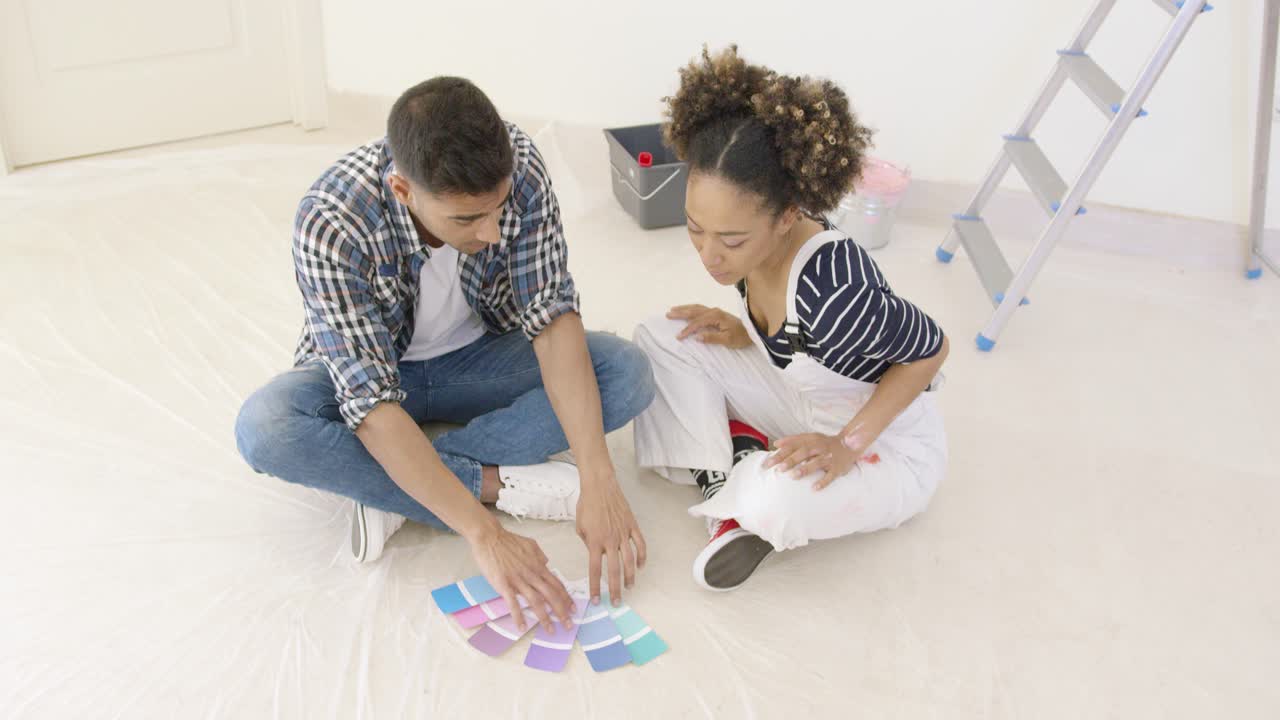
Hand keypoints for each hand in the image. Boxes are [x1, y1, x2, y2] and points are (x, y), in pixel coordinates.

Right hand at [469, 525, 574, 633]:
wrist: (489, 537)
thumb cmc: (508, 540)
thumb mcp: (530, 544)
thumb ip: (539, 555)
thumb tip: (546, 563)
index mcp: (538, 566)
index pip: (557, 584)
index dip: (566, 598)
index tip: (573, 609)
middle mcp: (532, 574)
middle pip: (551, 595)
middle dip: (562, 611)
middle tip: (568, 625)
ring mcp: (518, 580)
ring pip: (536, 601)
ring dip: (545, 617)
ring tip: (550, 630)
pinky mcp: (504, 584)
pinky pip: (513, 603)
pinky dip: (518, 616)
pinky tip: (522, 627)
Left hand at [576, 473, 646, 605]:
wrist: (600, 486)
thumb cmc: (587, 504)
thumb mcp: (579, 526)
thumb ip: (587, 543)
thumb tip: (595, 553)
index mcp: (595, 542)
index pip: (595, 570)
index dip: (595, 587)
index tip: (596, 599)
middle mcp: (610, 540)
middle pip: (615, 571)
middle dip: (615, 589)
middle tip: (616, 601)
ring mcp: (623, 533)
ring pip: (630, 561)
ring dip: (630, 577)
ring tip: (629, 587)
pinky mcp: (632, 526)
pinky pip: (640, 545)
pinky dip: (642, 557)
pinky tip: (640, 566)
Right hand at [667, 304, 751, 348]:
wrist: (752, 331)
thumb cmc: (740, 337)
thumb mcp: (727, 340)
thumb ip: (712, 338)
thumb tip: (696, 337)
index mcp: (716, 316)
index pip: (697, 322)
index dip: (687, 329)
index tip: (678, 336)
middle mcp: (714, 311)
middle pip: (694, 310)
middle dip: (680, 312)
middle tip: (668, 314)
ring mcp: (714, 311)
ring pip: (696, 308)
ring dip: (684, 308)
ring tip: (673, 310)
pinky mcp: (715, 313)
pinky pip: (700, 309)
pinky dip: (690, 308)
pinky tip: (686, 310)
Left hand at [765, 432, 858, 489]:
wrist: (850, 444)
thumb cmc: (825, 443)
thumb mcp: (810, 437)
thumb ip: (793, 440)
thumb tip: (776, 444)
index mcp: (811, 440)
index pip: (793, 445)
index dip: (781, 453)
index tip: (768, 463)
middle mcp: (819, 447)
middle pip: (804, 452)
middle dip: (791, 460)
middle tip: (779, 469)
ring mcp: (829, 457)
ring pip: (817, 462)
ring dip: (805, 469)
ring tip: (793, 476)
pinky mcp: (837, 468)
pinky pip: (830, 475)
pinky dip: (823, 481)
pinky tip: (815, 488)